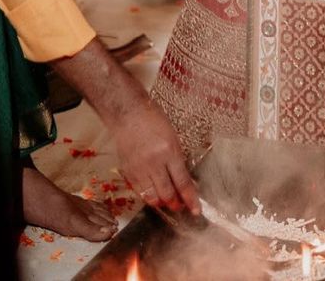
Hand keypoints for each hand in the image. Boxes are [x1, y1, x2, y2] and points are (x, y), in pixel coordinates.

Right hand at [109, 87, 199, 213]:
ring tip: (168, 203)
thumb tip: (183, 179)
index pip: (183, 182)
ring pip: (152, 197)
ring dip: (162, 203)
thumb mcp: (173, 137)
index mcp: (170, 151)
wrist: (128, 114)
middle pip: (167, 193)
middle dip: (176, 204)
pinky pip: (139, 191)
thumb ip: (177, 159)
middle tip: (181, 207)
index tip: (196, 210)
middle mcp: (154, 163)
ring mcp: (139, 169)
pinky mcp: (127, 172)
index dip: (190, 198)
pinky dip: (148, 197)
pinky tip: (154, 196)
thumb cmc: (154, 120)